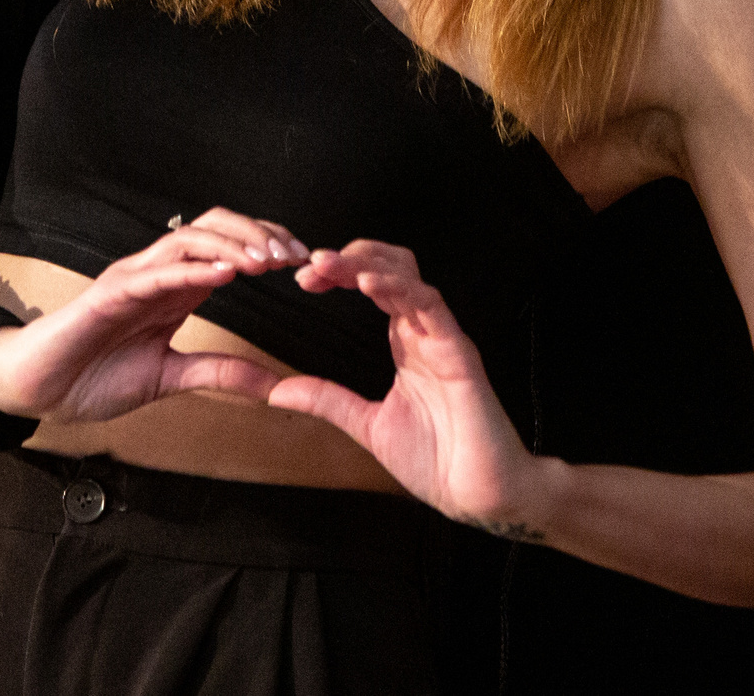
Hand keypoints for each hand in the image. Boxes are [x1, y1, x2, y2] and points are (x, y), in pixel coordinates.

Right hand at [0, 208, 303, 423]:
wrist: (39, 390)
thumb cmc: (94, 377)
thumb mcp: (171, 379)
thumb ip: (218, 373)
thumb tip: (273, 384)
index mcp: (177, 288)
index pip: (230, 247)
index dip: (267, 246)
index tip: (304, 264)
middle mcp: (159, 273)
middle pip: (215, 227)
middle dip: (258, 234)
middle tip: (294, 256)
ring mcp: (135, 278)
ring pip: (189, 238)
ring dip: (232, 243)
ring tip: (266, 259)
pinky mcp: (111, 294)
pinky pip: (156, 272)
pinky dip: (191, 268)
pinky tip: (223, 272)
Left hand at [269, 240, 556, 541]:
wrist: (479, 496)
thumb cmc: (437, 461)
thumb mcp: (367, 425)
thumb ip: (326, 401)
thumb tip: (274, 392)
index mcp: (406, 344)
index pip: (374, 285)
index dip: (340, 273)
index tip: (303, 278)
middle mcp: (424, 333)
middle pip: (392, 268)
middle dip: (351, 257)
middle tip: (311, 264)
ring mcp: (443, 339)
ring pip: (409, 278)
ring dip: (367, 264)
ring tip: (329, 264)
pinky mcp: (459, 354)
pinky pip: (431, 307)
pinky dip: (401, 289)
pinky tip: (369, 283)